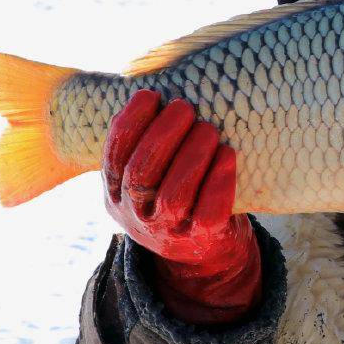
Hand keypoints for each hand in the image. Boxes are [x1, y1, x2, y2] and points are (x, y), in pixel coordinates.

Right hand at [103, 91, 260, 323]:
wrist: (202, 250)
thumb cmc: (176, 193)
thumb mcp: (149, 176)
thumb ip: (145, 144)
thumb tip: (155, 93)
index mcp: (116, 194)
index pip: (115, 156)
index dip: (131, 123)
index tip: (151, 95)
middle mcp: (136, 216)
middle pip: (142, 174)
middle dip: (163, 134)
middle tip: (185, 107)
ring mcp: (167, 232)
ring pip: (173, 195)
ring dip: (192, 155)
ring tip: (208, 129)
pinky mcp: (201, 239)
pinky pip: (209, 212)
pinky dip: (219, 181)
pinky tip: (228, 155)